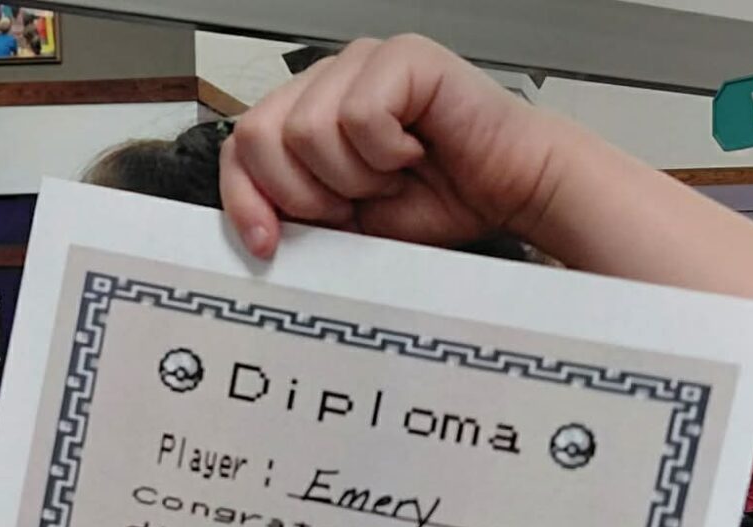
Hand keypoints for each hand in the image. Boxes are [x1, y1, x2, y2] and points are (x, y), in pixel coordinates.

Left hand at [220, 35, 570, 258]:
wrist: (510, 192)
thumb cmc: (441, 202)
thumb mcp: (350, 226)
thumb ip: (301, 215)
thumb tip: (256, 229)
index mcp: (310, 114)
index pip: (242, 146)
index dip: (245, 199)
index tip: (268, 245)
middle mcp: (329, 80)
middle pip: (261, 135)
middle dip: (304, 193)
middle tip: (353, 207)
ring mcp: (363, 63)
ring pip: (307, 129)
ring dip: (353, 177)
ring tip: (392, 177)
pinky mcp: (401, 56)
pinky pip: (359, 116)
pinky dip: (387, 154)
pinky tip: (415, 152)